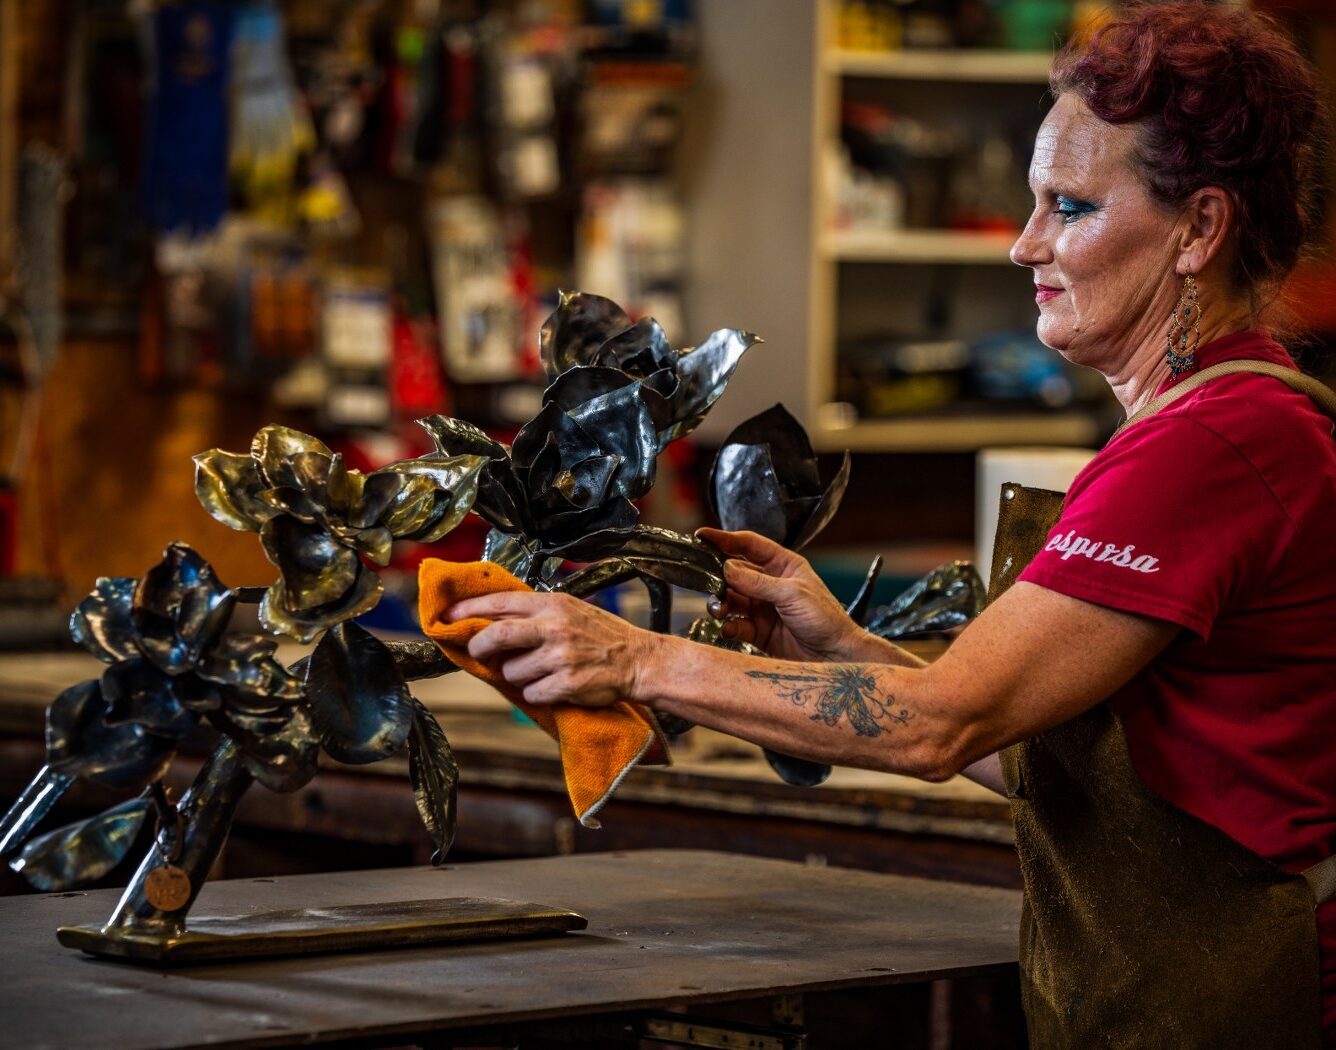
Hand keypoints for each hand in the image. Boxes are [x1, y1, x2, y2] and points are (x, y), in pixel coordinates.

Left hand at [448, 591, 656, 706]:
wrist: (638, 660)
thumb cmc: (601, 635)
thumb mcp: (570, 610)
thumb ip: (535, 613)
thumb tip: (490, 621)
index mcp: (552, 604)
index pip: (499, 603)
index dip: (468, 610)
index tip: (448, 617)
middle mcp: (553, 627)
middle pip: (496, 636)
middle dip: (479, 647)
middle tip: (478, 653)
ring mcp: (560, 656)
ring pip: (512, 672)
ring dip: (518, 677)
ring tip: (538, 672)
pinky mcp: (566, 683)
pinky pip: (531, 693)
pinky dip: (537, 694)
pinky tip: (553, 686)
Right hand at [696, 528, 864, 662]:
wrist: (835, 657)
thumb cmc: (826, 619)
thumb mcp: (792, 594)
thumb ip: (757, 581)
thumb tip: (727, 568)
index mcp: (783, 565)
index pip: (749, 545)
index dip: (725, 539)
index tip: (702, 537)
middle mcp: (770, 584)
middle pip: (734, 573)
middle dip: (718, 577)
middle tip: (708, 583)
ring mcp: (763, 608)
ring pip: (731, 599)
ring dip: (721, 603)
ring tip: (720, 609)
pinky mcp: (758, 631)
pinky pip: (735, 624)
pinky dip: (728, 625)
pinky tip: (729, 627)